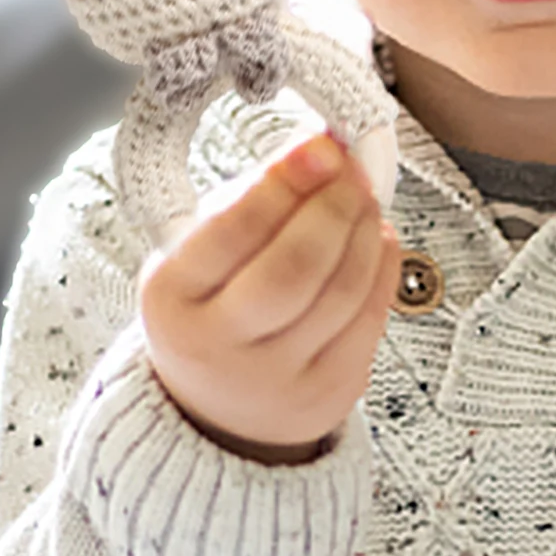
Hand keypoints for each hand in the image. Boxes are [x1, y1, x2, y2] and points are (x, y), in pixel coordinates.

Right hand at [138, 131, 401, 464]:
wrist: (215, 410)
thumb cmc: (211, 309)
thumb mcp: (198, 256)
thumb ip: (250, 200)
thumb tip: (323, 146)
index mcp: (173, 300)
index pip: (232, 231)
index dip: (284, 182)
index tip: (319, 145)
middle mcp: (219, 347)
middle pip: (295, 266)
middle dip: (333, 205)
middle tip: (350, 170)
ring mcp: (276, 378)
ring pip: (342, 291)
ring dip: (364, 229)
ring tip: (364, 198)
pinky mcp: (327, 394)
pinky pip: (370, 318)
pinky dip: (382, 264)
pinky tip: (377, 237)